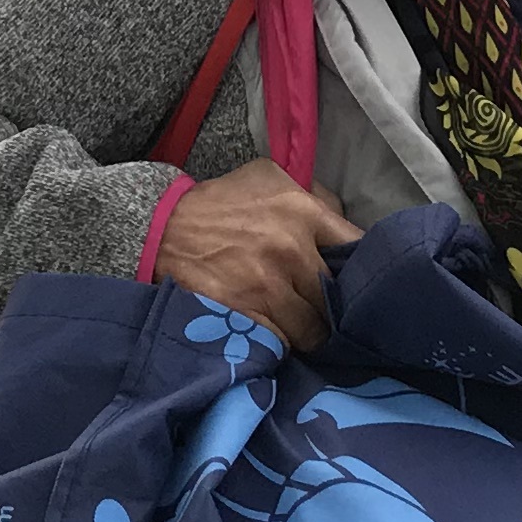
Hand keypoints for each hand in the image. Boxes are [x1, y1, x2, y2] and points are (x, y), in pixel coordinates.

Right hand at [155, 161, 360, 350]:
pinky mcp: (244, 315)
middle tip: (327, 311)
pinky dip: (281, 343)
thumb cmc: (219, 204)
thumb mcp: (266, 177)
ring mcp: (268, 287)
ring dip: (308, 331)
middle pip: (336, 297)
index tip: (358, 279)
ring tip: (299, 326)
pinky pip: (282, 343)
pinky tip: (274, 334)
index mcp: (303, 212)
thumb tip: (344, 215)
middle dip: (333, 307)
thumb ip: (310, 193)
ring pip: (313, 329)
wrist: (159, 228)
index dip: (362, 268)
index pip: (357, 247)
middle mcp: (292, 251)